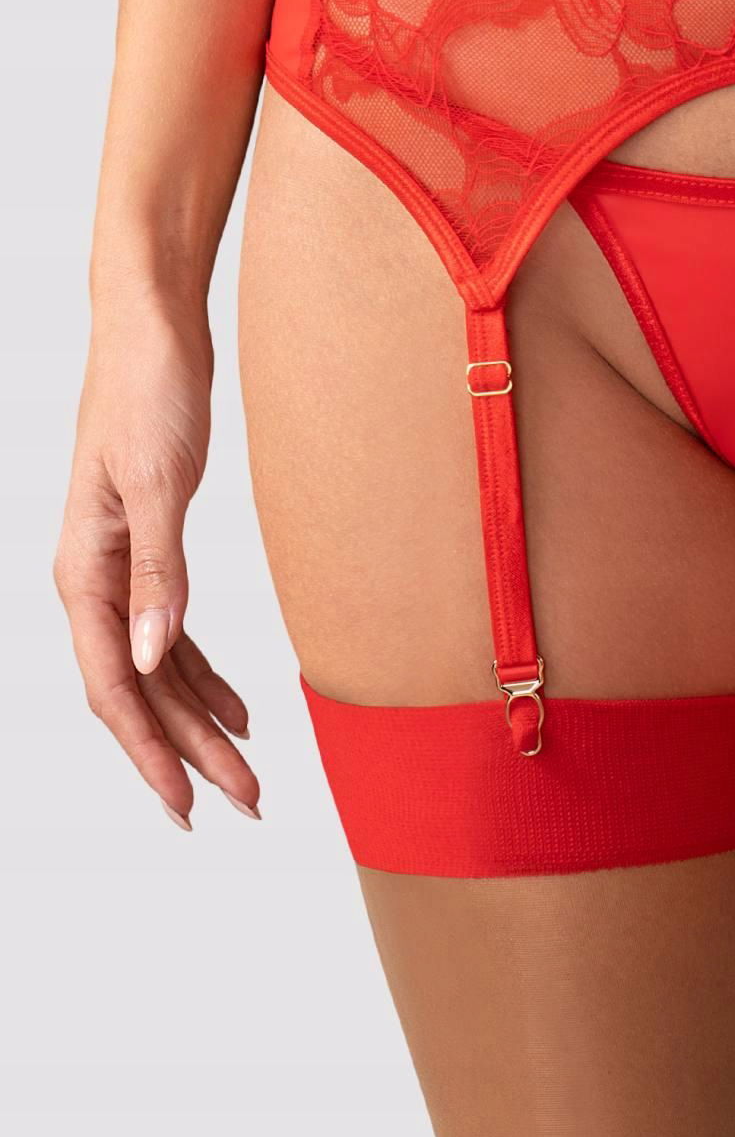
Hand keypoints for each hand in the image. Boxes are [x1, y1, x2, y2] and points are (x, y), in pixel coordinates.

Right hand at [54, 294, 259, 828]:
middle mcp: (96, 581)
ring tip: (248, 771)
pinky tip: (240, 706)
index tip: (187, 806)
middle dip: (191, 752)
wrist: (155, 330)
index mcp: (83, 572)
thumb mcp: (156, 483)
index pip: (114, 687)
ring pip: (159, 670)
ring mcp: (122, 568)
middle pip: (142, 691)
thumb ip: (156, 571)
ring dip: (201, 722)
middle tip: (245, 803)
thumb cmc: (148, 393)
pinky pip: (172, 634)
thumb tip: (149, 657)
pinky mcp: (153, 548)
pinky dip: (205, 674)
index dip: (150, 752)